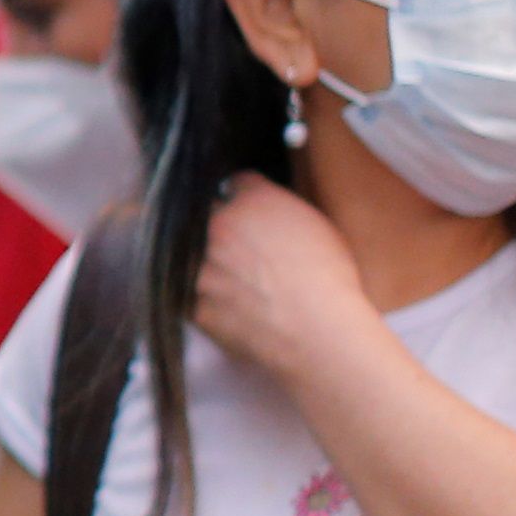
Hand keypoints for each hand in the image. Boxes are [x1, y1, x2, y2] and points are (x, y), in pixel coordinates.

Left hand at [192, 173, 375, 376]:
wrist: (316, 331)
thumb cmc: (329, 281)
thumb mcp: (316, 227)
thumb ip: (282, 211)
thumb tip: (269, 213)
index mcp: (255, 200)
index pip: (236, 183)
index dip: (243, 197)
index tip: (245, 207)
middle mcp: (220, 225)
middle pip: (206, 214)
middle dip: (218, 225)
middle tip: (235, 245)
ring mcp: (200, 264)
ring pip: (190, 253)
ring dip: (204, 261)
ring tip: (230, 279)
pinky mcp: (191, 302)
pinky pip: (187, 292)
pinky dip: (201, 296)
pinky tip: (223, 304)